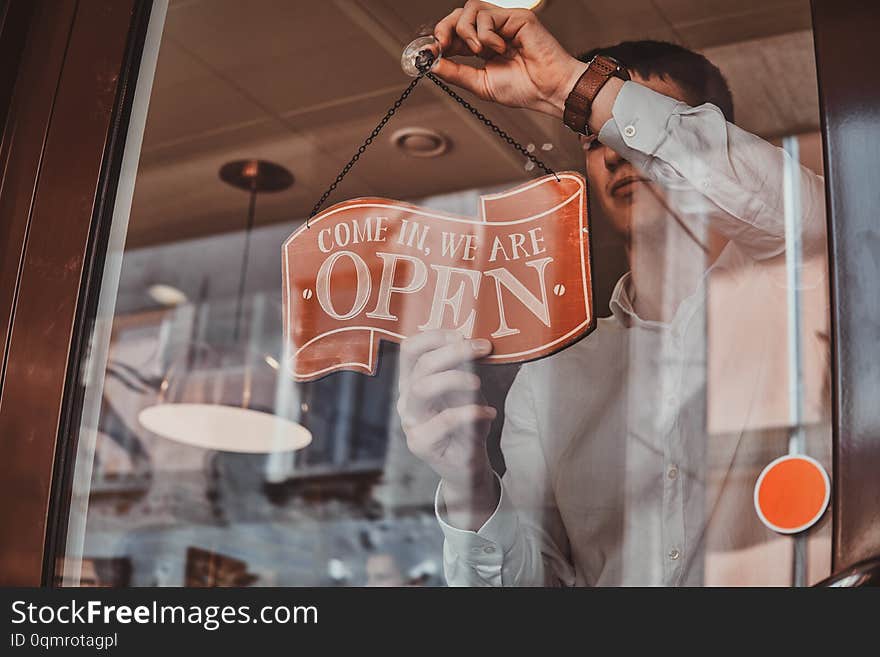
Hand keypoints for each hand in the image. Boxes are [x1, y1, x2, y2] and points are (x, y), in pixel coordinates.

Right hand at [397, 330, 498, 526]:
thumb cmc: (466, 423)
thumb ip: (464, 369)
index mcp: (412, 381)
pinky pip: (445, 420)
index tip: (463, 335)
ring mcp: (410, 421)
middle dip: (454, 351)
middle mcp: (406, 398)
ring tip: (478, 383)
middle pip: (421, 364)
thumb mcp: (466, 390)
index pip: (410, 349)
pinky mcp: (421, 443)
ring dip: (455, 378)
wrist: (466, 465)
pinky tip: (488, 413)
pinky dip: (472, 412)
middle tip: (483, 349)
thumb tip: (476, 343)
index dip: (435, 336)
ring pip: (423, 388)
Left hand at [432, 1, 586, 117]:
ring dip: (466, 31)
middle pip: (459, 14)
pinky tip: (500, 49)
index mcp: (484, 46)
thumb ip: (456, 73)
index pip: (455, 33)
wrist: (548, 91)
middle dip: (444, 28)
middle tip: (441, 46)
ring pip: (470, 9)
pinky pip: (488, 16)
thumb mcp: (480, 84)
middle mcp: (493, 31)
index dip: (439, 39)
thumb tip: (432, 64)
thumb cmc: (523, 89)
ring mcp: (505, 22)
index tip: (427, 51)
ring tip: (478, 51)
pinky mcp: (517, 17)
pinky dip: (487, 35)